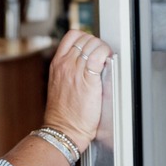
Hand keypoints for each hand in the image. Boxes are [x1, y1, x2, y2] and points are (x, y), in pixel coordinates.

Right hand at [44, 30, 110, 151]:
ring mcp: (75, 71)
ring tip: (106, 61)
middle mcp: (65, 64)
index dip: (86, 38)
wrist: (63, 129)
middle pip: (85, 38)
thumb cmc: (63, 113)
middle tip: (102, 56)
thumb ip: (68, 71)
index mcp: (57, 64)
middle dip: (97, 43)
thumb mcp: (58, 85)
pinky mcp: (88, 80)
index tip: (92, 47)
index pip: (72, 36)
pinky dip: (106, 55)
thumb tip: (86, 64)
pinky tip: (107, 64)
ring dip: (103, 49)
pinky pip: (98, 56)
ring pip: (93, 44)